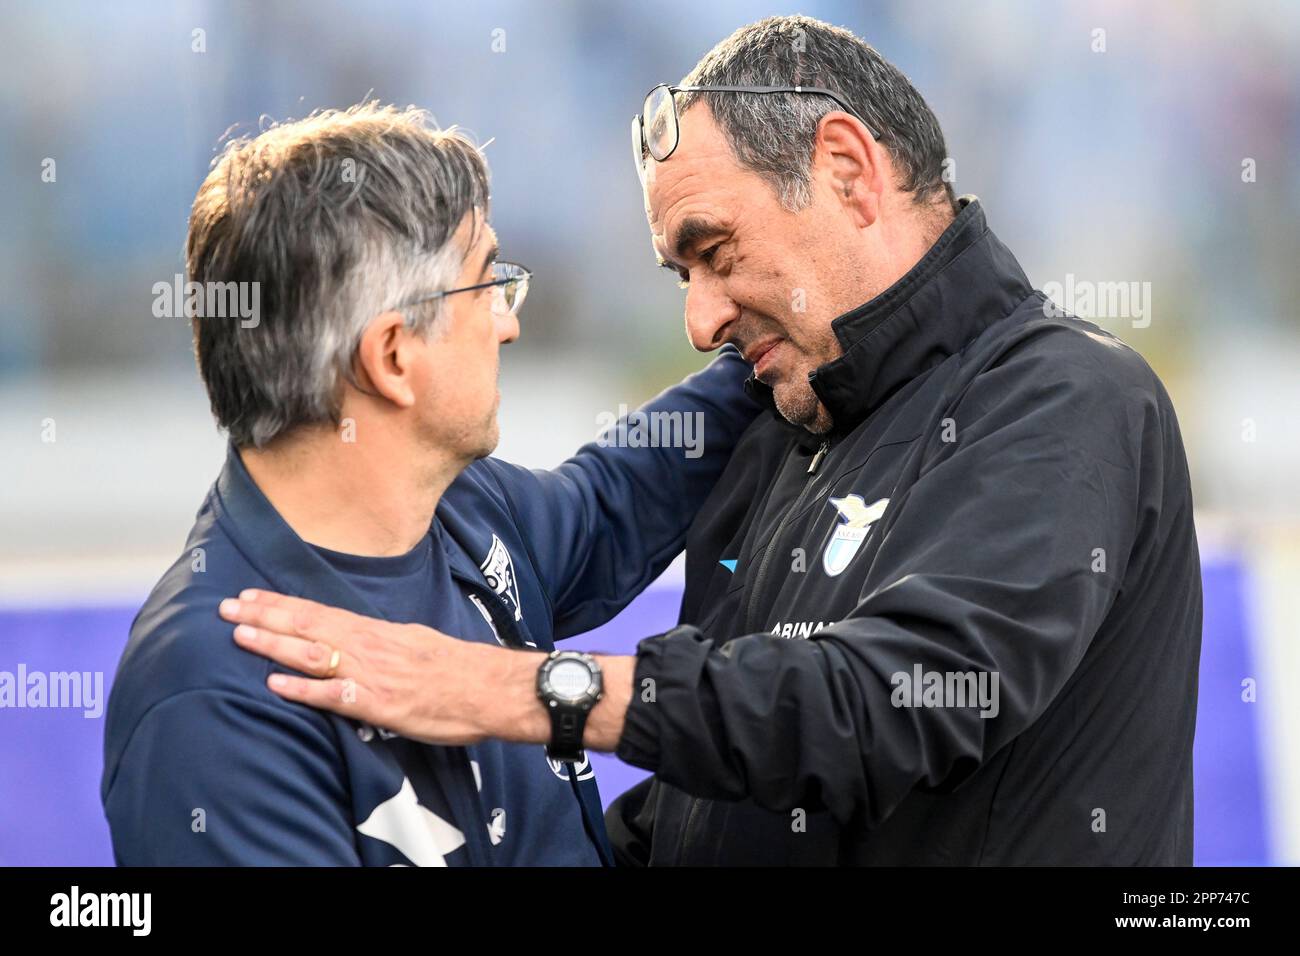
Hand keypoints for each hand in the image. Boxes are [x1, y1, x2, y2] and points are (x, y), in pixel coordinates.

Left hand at [218, 589, 526, 744]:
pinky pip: (335, 696)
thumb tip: (359, 644)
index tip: (250, 595)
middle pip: (309, 625)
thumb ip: (382, 644)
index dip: (282, 604)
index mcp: (377, 631)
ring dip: (274, 644)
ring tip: (240, 636)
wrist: (491, 687)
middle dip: (265, 616)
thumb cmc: (458, 669)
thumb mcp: (416, 642)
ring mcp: (372, 674)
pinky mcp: (380, 704)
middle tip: (226, 608)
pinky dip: (303, 690)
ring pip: (314, 654)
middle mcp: (369, 646)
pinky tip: (275, 685)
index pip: (320, 611)